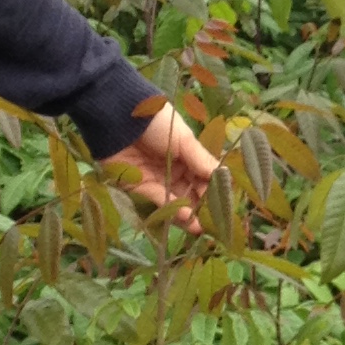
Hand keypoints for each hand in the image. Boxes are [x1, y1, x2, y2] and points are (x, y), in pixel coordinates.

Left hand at [101, 101, 219, 227]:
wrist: (120, 118)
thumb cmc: (157, 123)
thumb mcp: (185, 139)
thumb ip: (202, 161)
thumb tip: (224, 177)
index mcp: (185, 154)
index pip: (202, 177)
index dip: (212, 190)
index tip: (222, 204)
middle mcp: (171, 168)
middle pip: (189, 191)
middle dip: (200, 207)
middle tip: (212, 223)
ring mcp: (155, 179)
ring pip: (174, 200)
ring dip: (186, 214)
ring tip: (198, 227)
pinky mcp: (137, 187)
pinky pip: (156, 200)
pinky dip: (171, 209)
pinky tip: (185, 216)